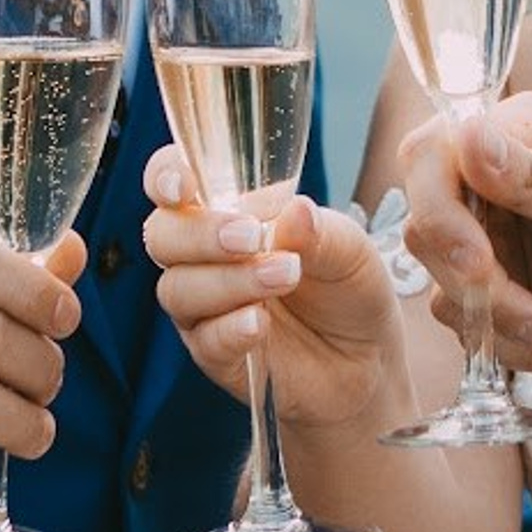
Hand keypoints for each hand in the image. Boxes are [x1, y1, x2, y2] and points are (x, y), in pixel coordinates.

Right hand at [141, 151, 406, 428]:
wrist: (369, 354)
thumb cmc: (347, 284)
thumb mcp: (350, 248)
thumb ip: (318, 231)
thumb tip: (296, 210)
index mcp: (225, 211)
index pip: (171, 183)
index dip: (165, 176)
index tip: (182, 186)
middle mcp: (203, 256)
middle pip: (162, 236)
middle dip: (200, 234)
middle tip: (250, 238)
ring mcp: (205, 307)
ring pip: (178, 289)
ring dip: (228, 281)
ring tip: (285, 276)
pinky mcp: (217, 355)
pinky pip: (204, 341)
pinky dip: (230, 328)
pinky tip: (260, 323)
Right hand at [398, 96, 531, 388]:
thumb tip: (468, 134)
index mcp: (522, 137)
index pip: (434, 154)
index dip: (438, 211)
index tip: (477, 265)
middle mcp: (495, 187)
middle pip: (429, 233)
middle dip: (486, 293)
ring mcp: (494, 245)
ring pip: (449, 296)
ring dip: (513, 333)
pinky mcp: (502, 298)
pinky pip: (481, 335)